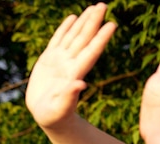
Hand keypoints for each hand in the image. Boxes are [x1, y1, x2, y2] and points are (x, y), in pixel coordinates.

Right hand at [25, 3, 115, 128]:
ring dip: (84, 21)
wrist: (47, 116)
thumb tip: (81, 84)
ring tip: (93, 7)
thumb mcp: (60, 108)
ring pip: (74, 36)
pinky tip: (73, 17)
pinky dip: (65, 28)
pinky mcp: (49, 59)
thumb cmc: (54, 116)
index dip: (101, 38)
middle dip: (94, 22)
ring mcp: (61, 60)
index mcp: (76, 73)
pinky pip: (58, 39)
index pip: (92, 51)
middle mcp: (71, 63)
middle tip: (104, 5)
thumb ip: (70, 96)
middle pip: (85, 38)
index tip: (112, 24)